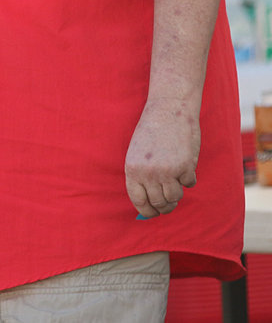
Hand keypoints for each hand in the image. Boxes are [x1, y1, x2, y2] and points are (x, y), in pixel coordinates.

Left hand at [125, 99, 199, 217]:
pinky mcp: (185, 167)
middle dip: (166, 205)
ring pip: (175, 197)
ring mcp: (167, 171)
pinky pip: (190, 184)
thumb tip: (149, 205)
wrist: (169, 109)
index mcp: (132, 168)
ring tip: (176, 177)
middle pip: (159, 204)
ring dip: (178, 191)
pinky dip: (190, 178)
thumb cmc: (153, 132)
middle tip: (171, 200)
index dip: (148, 211)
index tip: (154, 213)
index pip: (139, 201)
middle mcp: (148, 173)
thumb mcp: (138, 153)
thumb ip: (142, 176)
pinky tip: (186, 163)